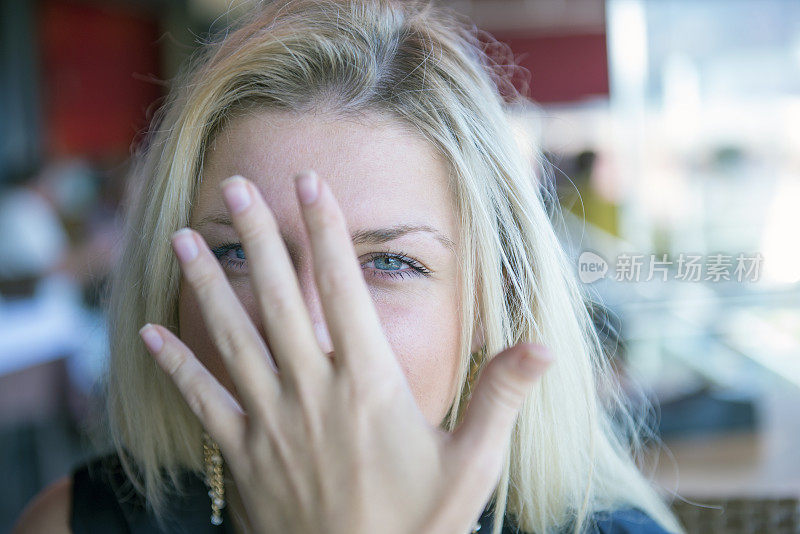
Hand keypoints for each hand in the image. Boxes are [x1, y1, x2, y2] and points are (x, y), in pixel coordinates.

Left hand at [138, 170, 553, 533]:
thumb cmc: (418, 527)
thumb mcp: (473, 464)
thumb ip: (501, 396)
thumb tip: (543, 344)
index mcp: (368, 384)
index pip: (343, 289)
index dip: (327, 231)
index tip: (311, 183)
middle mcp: (312, 392)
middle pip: (279, 299)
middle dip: (259, 237)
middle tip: (237, 185)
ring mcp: (270, 422)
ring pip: (233, 338)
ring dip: (209, 284)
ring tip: (183, 237)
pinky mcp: (242, 455)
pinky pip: (201, 400)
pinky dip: (176, 364)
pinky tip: (148, 332)